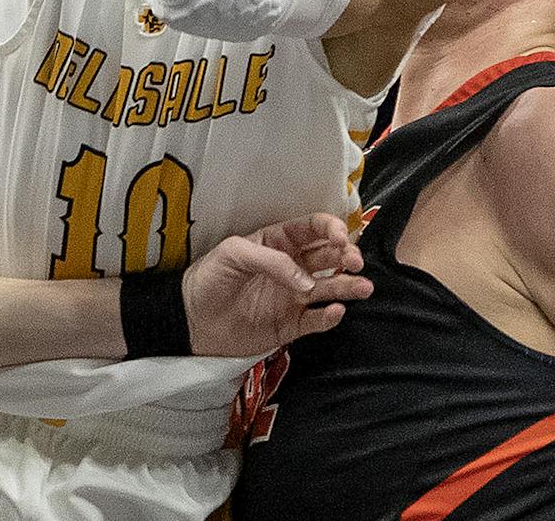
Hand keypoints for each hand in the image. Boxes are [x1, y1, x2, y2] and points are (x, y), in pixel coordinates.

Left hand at [183, 214, 371, 355]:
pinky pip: (316, 320)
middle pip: (328, 257)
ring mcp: (293, 296)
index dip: (331, 229)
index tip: (341, 237)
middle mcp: (291, 267)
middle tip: (354, 262)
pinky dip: (329, 316)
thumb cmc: (209, 277)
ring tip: (363, 287)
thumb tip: (306, 282)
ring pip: (329, 288)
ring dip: (348, 286)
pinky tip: (336, 311)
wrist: (191, 319)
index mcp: (277, 241)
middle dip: (346, 256)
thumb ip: (272, 260)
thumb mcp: (234, 253)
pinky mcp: (290, 325)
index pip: (312, 229)